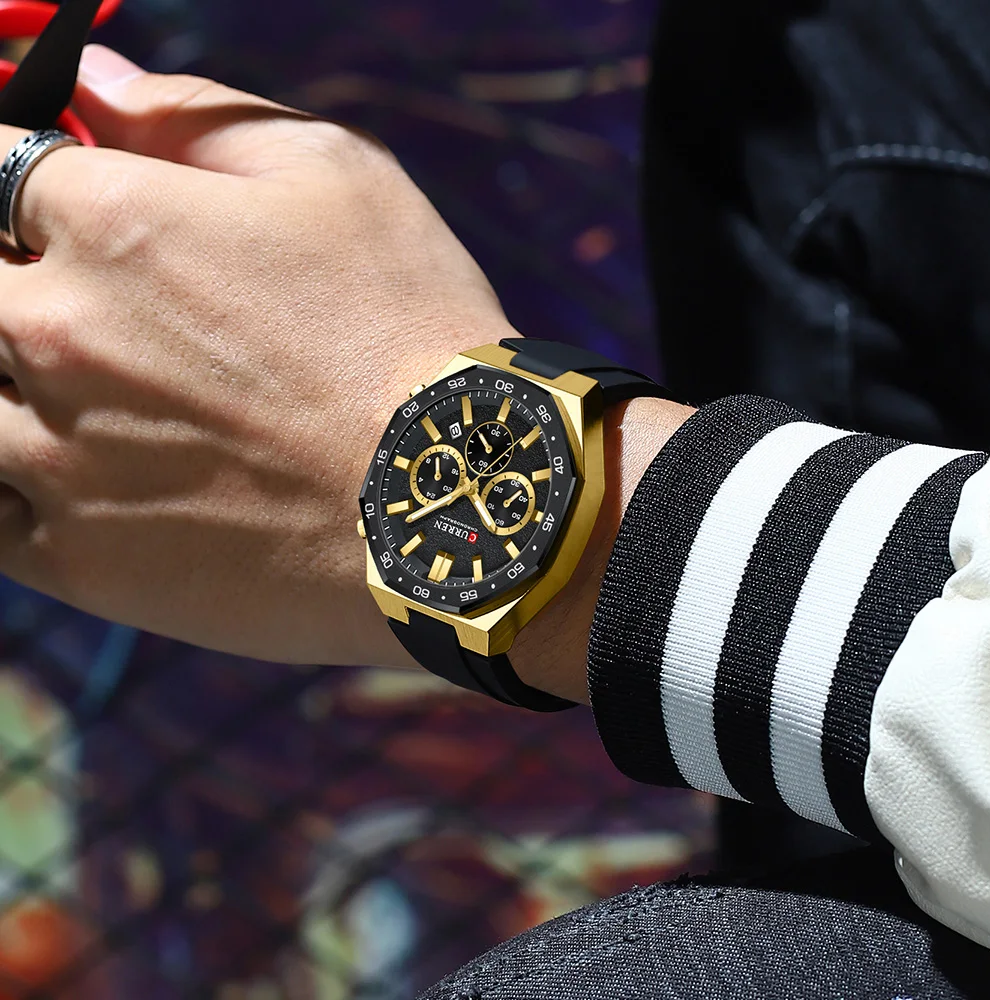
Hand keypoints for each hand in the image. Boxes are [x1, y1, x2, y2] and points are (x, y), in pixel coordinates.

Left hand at [0, 45, 519, 667]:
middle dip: (22, 284)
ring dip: (13, 388)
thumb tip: (100, 82)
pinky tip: (74, 474)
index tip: (64, 213)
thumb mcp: (341, 181)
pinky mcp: (79, 560)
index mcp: (114, 225)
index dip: (28, 187)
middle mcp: (62, 335)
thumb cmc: (413, 335)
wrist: (458, 506)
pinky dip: (14, 484)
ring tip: (87, 399)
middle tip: (100, 316)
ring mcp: (58, 455)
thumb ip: (198, 117)